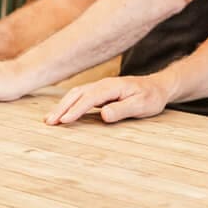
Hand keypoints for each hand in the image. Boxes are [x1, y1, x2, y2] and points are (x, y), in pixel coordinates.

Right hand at [45, 75, 171, 125]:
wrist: (157, 87)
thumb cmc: (151, 97)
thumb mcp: (142, 105)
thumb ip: (123, 109)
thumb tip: (103, 114)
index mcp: (112, 87)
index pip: (90, 98)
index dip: (76, 110)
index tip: (64, 121)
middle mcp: (103, 84)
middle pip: (77, 94)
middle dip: (62, 108)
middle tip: (49, 122)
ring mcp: (100, 87)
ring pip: (76, 94)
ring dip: (62, 106)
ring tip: (50, 120)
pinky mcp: (99, 93)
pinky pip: (79, 97)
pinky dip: (68, 104)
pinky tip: (62, 113)